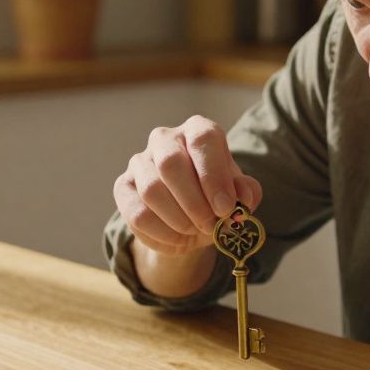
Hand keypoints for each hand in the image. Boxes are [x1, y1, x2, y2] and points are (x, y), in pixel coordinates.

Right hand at [114, 115, 261, 254]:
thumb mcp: (237, 195)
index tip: (225, 207)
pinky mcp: (123, 187)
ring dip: (179, 219)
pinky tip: (177, 238)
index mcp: (197, 130)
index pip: (203, 139)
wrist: (189, 221)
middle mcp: (165, 139)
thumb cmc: (215, 198)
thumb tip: (244, 197)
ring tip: (195, 231)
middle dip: (194, 202)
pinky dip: (162, 233)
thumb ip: (246, 192)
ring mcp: (140, 161)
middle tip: (210, 225)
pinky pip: (138, 213)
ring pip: (152, 190)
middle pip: (171, 163)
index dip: (214, 175)